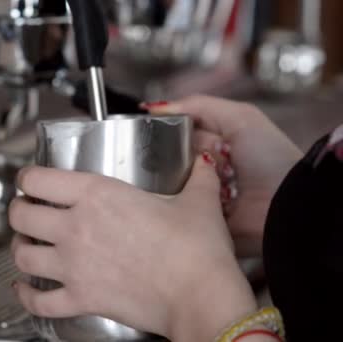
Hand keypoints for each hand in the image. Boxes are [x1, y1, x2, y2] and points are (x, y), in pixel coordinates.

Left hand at [9, 155, 256, 340]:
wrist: (200, 296)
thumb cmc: (198, 250)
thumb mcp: (199, 202)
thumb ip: (198, 177)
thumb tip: (206, 162)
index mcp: (97, 194)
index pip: (38, 178)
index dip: (27, 177)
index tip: (31, 180)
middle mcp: (76, 227)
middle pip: (20, 215)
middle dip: (19, 210)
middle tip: (27, 210)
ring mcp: (73, 266)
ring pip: (22, 255)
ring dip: (19, 247)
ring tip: (26, 244)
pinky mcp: (80, 299)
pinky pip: (39, 301)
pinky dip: (26, 295)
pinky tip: (24, 289)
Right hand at [144, 96, 302, 256]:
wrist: (285, 204)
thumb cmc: (269, 156)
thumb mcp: (239, 117)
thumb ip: (196, 106)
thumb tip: (151, 107)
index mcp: (217, 145)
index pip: (179, 134)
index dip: (164, 131)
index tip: (145, 131)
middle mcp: (209, 170)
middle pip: (172, 160)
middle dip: (164, 157)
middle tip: (158, 158)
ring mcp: (205, 196)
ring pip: (171, 185)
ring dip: (170, 181)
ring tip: (170, 178)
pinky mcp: (203, 220)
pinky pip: (180, 210)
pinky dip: (176, 204)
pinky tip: (171, 199)